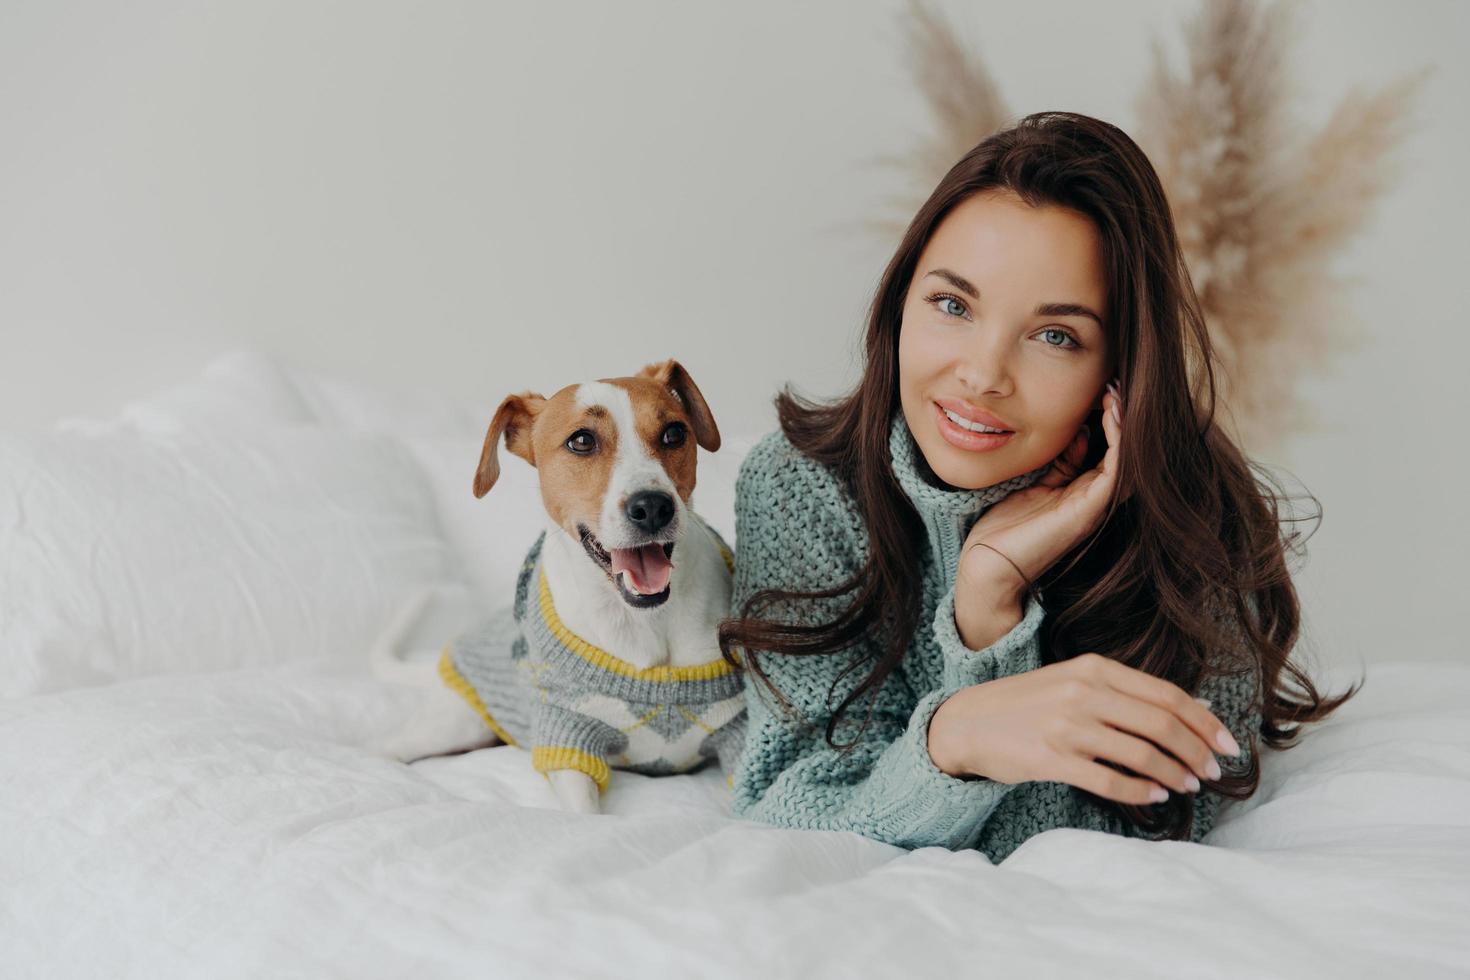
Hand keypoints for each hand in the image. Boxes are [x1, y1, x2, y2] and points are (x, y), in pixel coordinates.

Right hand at [928, 651, 1240, 803]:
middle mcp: (1083, 693)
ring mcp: (1066, 726)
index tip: (1228, 745)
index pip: (1165, 695)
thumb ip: (1127, 693)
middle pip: (1160, 724)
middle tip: (1211, 771)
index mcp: (1093, 668)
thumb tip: (1195, 710)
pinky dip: (1139, 792)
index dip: (1204, 722)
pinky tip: (1153, 797)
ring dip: (1173, 774)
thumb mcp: (1075, 682)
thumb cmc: (1029, 704)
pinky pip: (1110, 781)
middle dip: (1195, 751)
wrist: (968, 722)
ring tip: (1187, 786)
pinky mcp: (1051, 759)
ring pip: (1141, 754)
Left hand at [958, 379, 1127, 606]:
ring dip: (1124, 424)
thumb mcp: (1033, 482)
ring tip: (1115, 393)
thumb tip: (1076, 430)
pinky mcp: (1087, 511)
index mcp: (1080, 491)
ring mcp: (1093, 506)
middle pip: (1122, 452)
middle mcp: (1093, 499)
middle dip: (1121, 416)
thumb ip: (1057, 461)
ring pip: (1125, 459)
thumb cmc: (1002, 530)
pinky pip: (1115, 470)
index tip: (1101, 387)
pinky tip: (1110, 414)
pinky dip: (1117, 441)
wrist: (988, 568)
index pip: (1105, 448)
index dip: (1107, 417)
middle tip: (1114, 383)